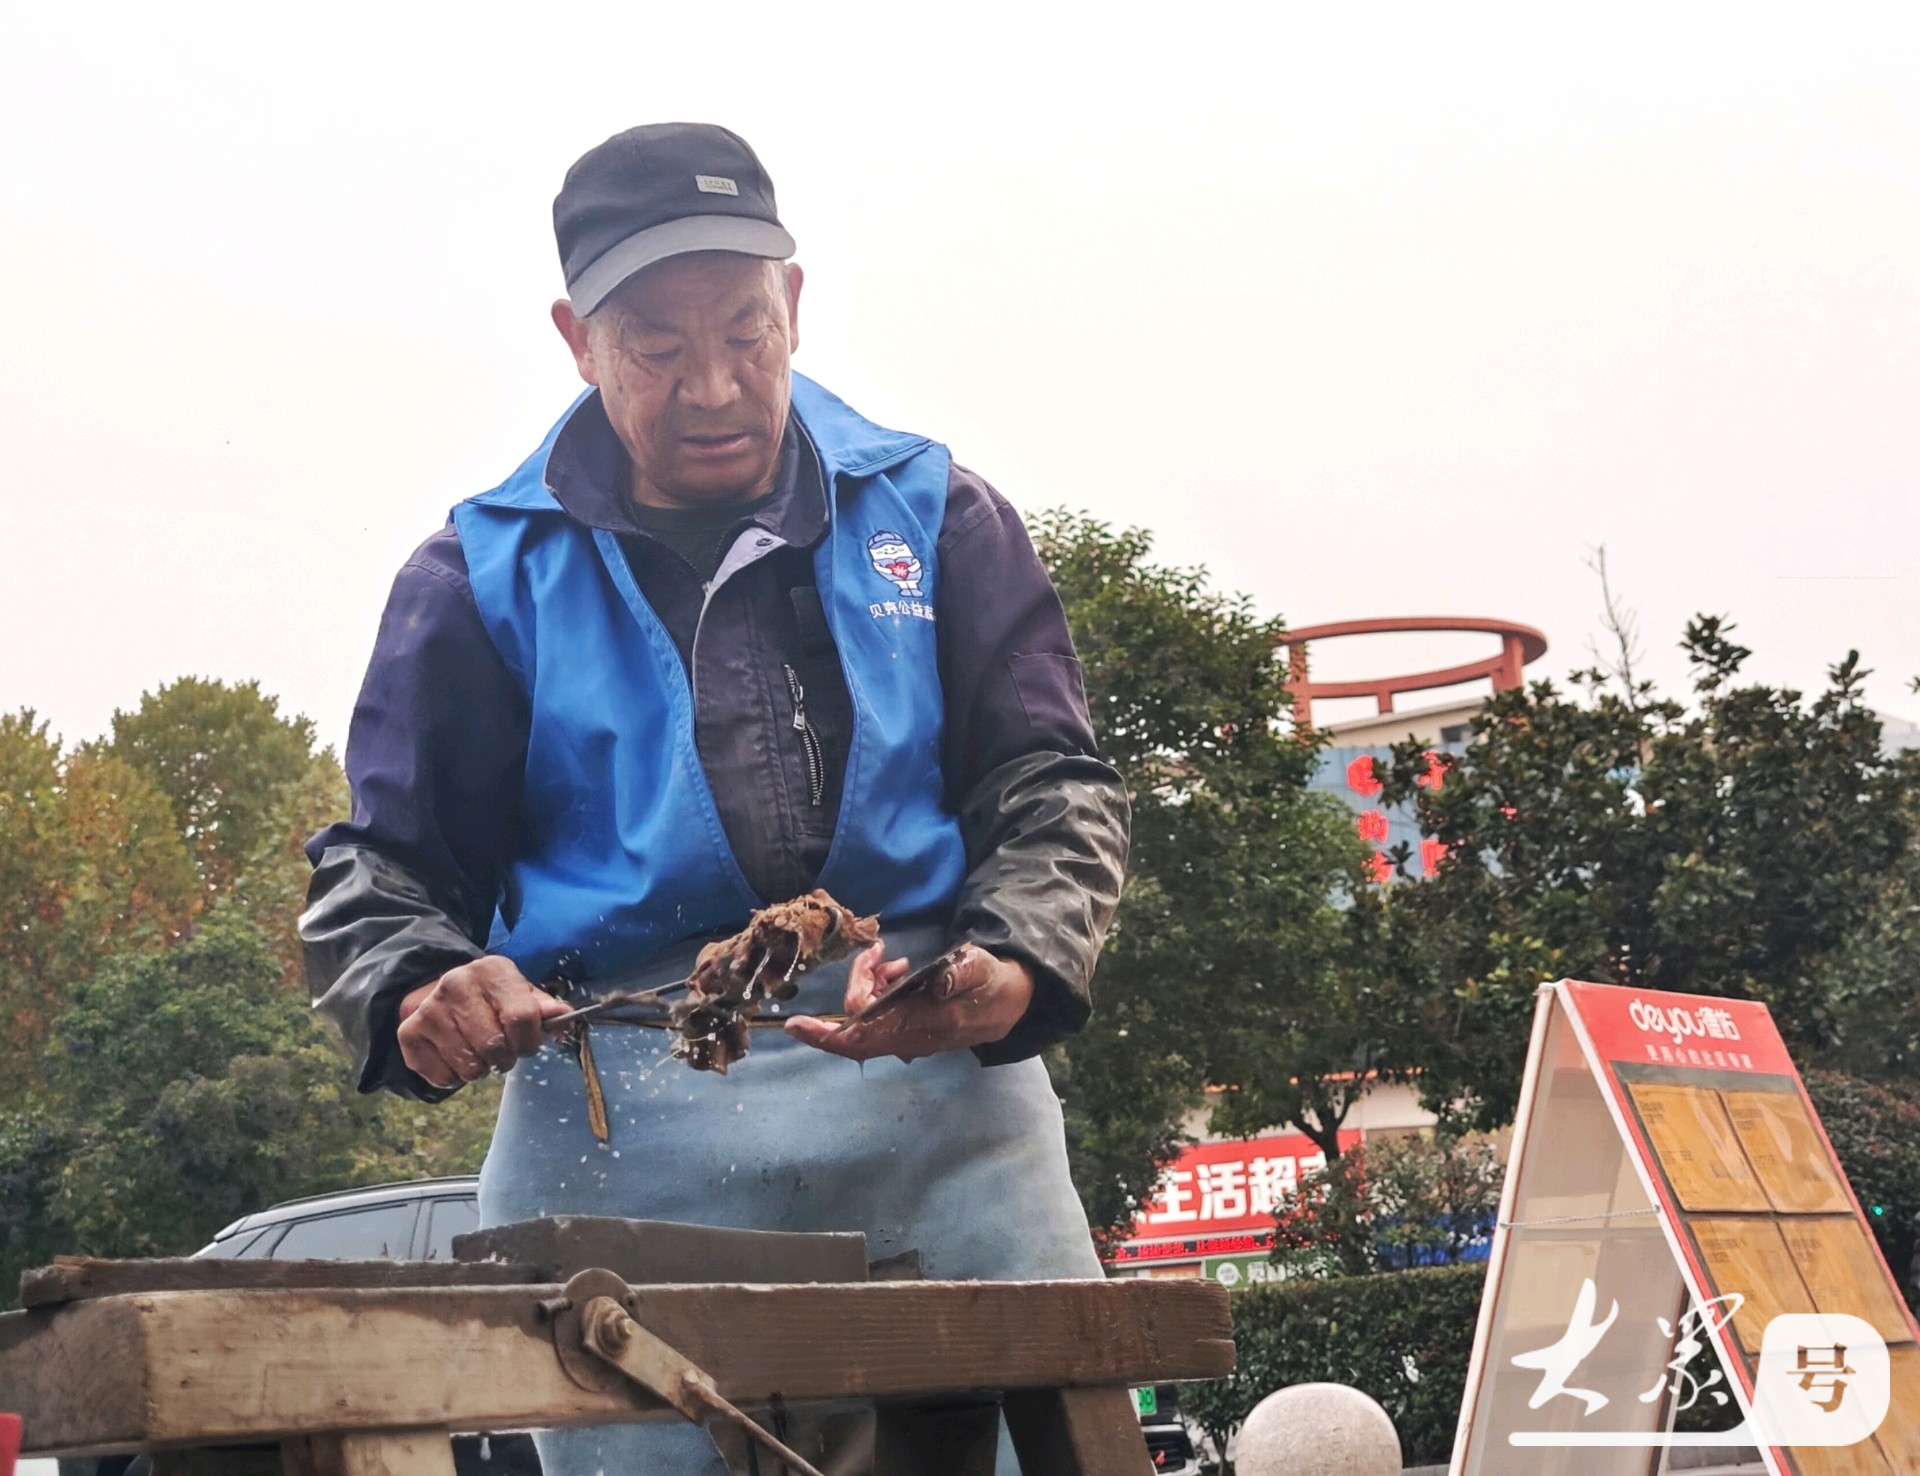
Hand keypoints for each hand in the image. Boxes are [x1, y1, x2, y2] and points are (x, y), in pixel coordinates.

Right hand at [395, 956, 572, 1088]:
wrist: (440, 993)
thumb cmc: (492, 999)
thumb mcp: (521, 995)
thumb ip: (544, 1008)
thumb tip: (564, 1016)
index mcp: (492, 970)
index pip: (522, 1017)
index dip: (530, 1041)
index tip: (527, 1043)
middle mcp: (456, 983)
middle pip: (494, 1045)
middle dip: (506, 1058)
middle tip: (501, 1051)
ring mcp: (429, 1009)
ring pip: (470, 1067)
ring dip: (481, 1069)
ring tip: (478, 1052)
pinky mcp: (409, 1033)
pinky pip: (444, 1078)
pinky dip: (455, 1077)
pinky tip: (456, 1056)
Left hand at [784, 942, 1033, 1062]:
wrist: (1006, 1004)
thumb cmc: (991, 984)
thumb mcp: (982, 969)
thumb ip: (961, 973)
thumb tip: (938, 980)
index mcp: (920, 1026)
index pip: (862, 1037)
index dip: (826, 1035)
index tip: (796, 1025)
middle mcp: (905, 1037)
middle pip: (856, 1017)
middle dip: (858, 981)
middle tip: (877, 952)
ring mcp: (903, 1035)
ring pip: (865, 1012)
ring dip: (869, 982)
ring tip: (892, 960)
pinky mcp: (905, 1027)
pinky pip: (876, 1011)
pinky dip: (878, 987)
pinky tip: (898, 971)